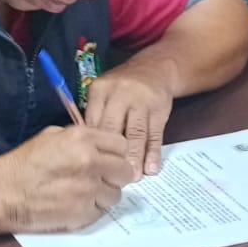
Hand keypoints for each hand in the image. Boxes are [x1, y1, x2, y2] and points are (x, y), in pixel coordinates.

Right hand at [0, 125, 135, 232]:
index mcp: (83, 138)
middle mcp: (90, 161)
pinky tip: (73, 205)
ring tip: (83, 194)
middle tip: (100, 180)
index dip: (115, 154)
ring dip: (104, 195)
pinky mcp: (83, 212)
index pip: (121, 145)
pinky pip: (101, 211)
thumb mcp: (52, 136)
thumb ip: (82, 139)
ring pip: (116, 194)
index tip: (108, 161)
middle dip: (115, 176)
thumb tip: (102, 148)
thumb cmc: (24, 163)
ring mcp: (89, 189)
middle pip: (125, 171)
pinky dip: (91, 210)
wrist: (3, 192)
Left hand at [84, 60, 177, 176]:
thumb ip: (96, 116)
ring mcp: (142, 101)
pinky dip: (153, 153)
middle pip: (113, 128)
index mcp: (100, 90)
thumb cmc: (122, 87)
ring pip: (136, 133)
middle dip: (112, 155)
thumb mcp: (104, 93)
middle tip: (111, 178)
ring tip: (133, 178)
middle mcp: (120, 93)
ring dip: (135, 157)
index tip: (90, 168)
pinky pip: (155, 134)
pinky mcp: (159, 109)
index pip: (93, 121)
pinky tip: (151, 169)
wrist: (155, 68)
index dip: (92, 146)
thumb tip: (88, 149)